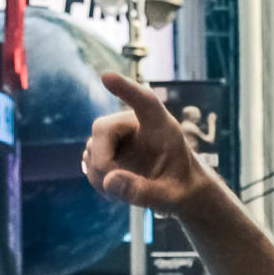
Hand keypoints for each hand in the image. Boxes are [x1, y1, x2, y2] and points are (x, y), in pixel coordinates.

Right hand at [81, 71, 216, 214]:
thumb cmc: (184, 189)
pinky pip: (89, 161)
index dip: (125, 89)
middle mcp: (135, 123)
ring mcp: (119, 136)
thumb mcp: (172, 198)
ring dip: (100, 175)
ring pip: (92, 147)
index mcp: (161, 127)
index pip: (144, 101)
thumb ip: (145, 192)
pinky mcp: (107, 149)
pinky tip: (115, 189)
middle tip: (112, 187)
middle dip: (102, 161)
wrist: (179, 192)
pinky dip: (97, 179)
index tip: (107, 77)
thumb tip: (109, 180)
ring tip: (123, 193)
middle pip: (102, 128)